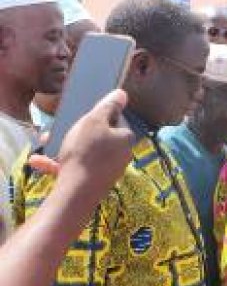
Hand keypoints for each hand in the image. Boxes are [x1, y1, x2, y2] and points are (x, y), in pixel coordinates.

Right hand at [29, 90, 132, 204]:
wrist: (77, 191)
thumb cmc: (86, 151)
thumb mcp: (93, 121)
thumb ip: (107, 106)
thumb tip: (122, 93)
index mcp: (126, 138)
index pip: (116, 120)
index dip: (97, 116)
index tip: (80, 117)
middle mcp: (122, 154)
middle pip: (98, 136)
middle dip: (75, 131)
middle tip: (57, 130)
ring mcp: (109, 169)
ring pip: (85, 151)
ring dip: (64, 146)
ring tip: (46, 142)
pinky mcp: (95, 181)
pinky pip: (78, 166)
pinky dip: (60, 163)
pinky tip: (40, 162)